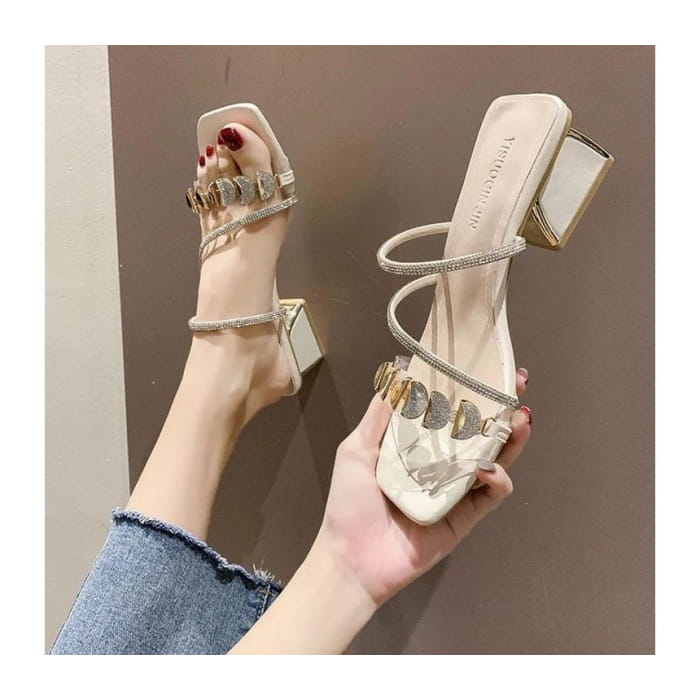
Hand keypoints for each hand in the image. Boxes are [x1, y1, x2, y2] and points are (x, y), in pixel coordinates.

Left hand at [313, 370, 531, 605]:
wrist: (352, 558)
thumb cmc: (349, 502)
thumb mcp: (356, 450)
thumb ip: (378, 415)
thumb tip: (397, 376)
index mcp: (416, 446)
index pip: (449, 413)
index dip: (468, 392)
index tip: (484, 368)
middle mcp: (439, 464)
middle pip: (479, 432)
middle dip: (502, 408)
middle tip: (516, 385)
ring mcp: (455, 491)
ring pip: (494, 460)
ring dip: (511, 439)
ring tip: (521, 420)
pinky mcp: (465, 517)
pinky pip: (490, 495)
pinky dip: (496, 479)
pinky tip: (488, 468)